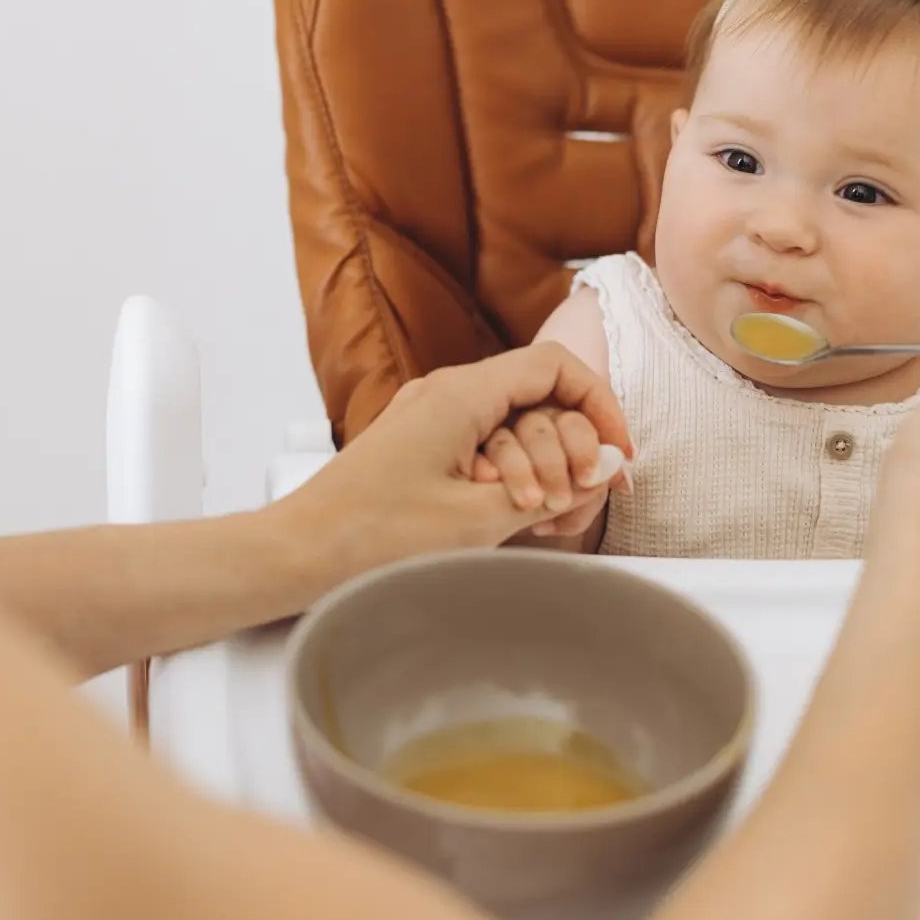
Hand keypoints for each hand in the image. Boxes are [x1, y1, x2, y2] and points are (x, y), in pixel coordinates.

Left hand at [286, 344, 633, 562]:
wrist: (301, 553)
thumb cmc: (374, 536)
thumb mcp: (478, 520)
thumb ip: (553, 488)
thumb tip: (604, 467)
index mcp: (460, 393)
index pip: (555, 366)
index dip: (599, 404)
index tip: (617, 453)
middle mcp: (445, 394)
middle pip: (540, 397)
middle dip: (571, 447)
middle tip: (582, 498)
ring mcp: (431, 418)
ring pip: (515, 424)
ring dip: (542, 467)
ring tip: (548, 517)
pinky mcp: (422, 447)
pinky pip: (485, 446)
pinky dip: (512, 476)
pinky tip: (516, 518)